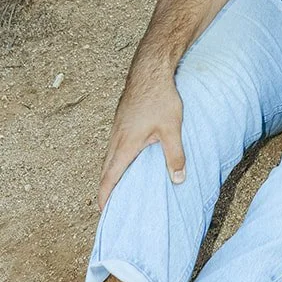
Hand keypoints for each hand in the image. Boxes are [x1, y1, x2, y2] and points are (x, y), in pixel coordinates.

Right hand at [98, 69, 184, 210]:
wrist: (150, 70)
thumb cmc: (160, 99)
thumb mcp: (171, 129)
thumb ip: (175, 155)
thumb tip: (178, 179)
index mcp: (125, 144)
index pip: (110, 176)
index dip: (105, 195)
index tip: (103, 210)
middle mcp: (116, 138)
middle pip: (106, 169)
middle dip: (106, 188)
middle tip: (108, 205)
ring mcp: (117, 128)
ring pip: (109, 156)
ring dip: (110, 172)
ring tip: (116, 186)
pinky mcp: (121, 120)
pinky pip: (114, 145)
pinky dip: (115, 158)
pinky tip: (126, 160)